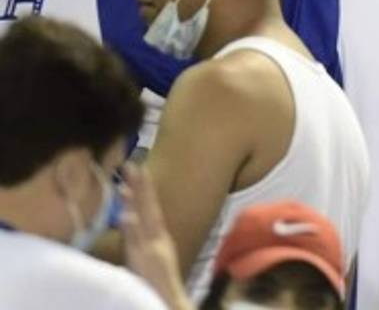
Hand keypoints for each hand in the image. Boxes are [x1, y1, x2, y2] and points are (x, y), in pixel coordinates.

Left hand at [119, 164, 192, 309]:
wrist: (171, 302)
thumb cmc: (157, 285)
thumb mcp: (151, 260)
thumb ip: (143, 243)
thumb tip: (132, 224)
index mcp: (159, 238)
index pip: (151, 208)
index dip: (146, 188)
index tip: (140, 168)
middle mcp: (158, 240)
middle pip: (149, 208)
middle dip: (141, 186)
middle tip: (132, 163)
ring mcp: (152, 250)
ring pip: (142, 221)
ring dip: (135, 202)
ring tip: (125, 184)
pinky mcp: (146, 262)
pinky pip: (137, 244)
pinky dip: (133, 228)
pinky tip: (126, 215)